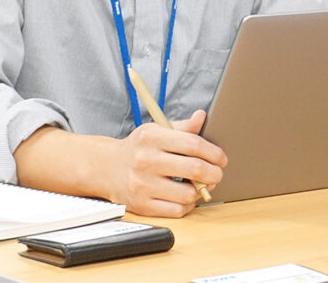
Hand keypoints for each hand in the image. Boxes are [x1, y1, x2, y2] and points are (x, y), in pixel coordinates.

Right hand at [105, 109, 226, 216]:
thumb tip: (201, 116)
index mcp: (151, 137)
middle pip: (194, 169)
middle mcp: (146, 161)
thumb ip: (182, 127)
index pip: (193, 144)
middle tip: (217, 173)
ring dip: (201, 191)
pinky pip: (176, 211)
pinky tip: (186, 196)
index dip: (214, 153)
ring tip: (200, 184)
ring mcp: (143, 185)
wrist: (107, 168)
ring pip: (188, 194)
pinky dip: (187, 205)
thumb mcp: (156, 130)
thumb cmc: (138, 148)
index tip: (221, 158)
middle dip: (214, 173)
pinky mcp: (142, 205)